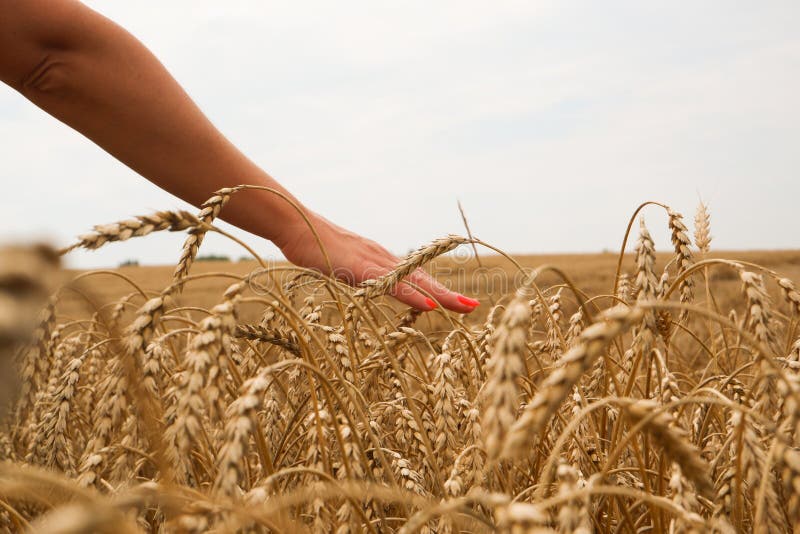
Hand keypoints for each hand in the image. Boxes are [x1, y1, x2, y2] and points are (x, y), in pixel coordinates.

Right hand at [275, 213, 479, 312]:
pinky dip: (412, 295)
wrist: (296, 225)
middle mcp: (383, 258)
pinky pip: (392, 285)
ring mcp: (374, 261)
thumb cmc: (313, 247)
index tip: (458, 302)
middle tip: (473, 306)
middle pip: (422, 279)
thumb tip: (367, 287)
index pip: (414, 277)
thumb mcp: (341, 266)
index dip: (436, 290)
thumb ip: (356, 276)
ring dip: (441, 295)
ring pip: (414, 281)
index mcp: (379, 260)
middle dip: (448, 294)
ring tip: (464, 306)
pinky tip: (428, 305)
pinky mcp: (361, 267)